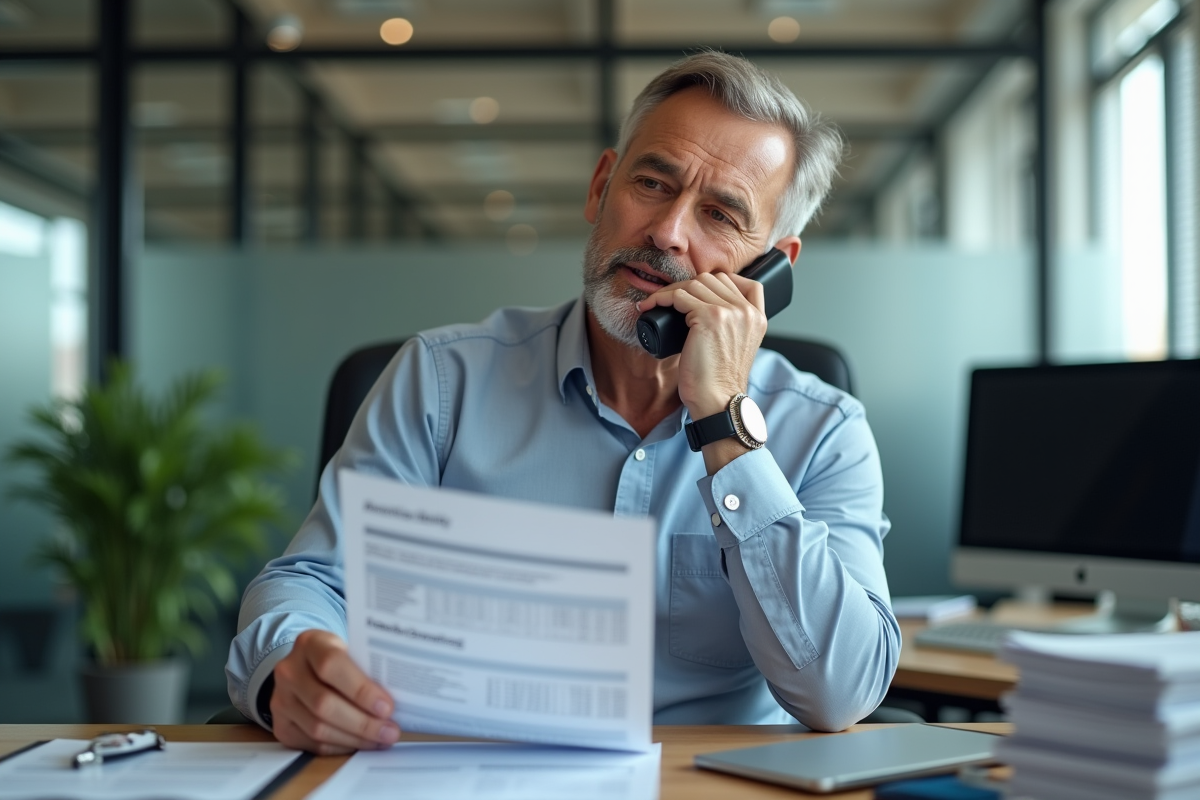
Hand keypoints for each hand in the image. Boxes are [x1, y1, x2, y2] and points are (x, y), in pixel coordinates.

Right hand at [269, 629, 400, 754]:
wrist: (305, 666)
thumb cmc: (339, 658)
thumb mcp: (351, 649)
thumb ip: (368, 666)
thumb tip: (402, 694)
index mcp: (310, 643)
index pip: (332, 665)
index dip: (361, 689)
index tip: (388, 706)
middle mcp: (289, 670)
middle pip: (324, 703)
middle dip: (363, 722)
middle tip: (390, 730)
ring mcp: (280, 699)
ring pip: (318, 728)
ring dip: (355, 738)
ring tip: (381, 739)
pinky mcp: (281, 724)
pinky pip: (312, 743)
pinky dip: (341, 746)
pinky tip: (362, 743)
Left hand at [637, 270, 766, 419]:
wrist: (719, 401)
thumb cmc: (720, 382)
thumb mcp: (737, 348)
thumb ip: (733, 327)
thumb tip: (704, 310)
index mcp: (758, 318)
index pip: (746, 282)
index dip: (720, 282)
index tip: (699, 293)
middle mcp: (747, 311)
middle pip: (715, 279)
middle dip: (688, 285)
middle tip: (670, 299)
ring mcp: (730, 312)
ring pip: (695, 284)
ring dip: (671, 291)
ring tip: (656, 302)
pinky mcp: (710, 317)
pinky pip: (680, 295)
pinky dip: (661, 298)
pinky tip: (651, 306)